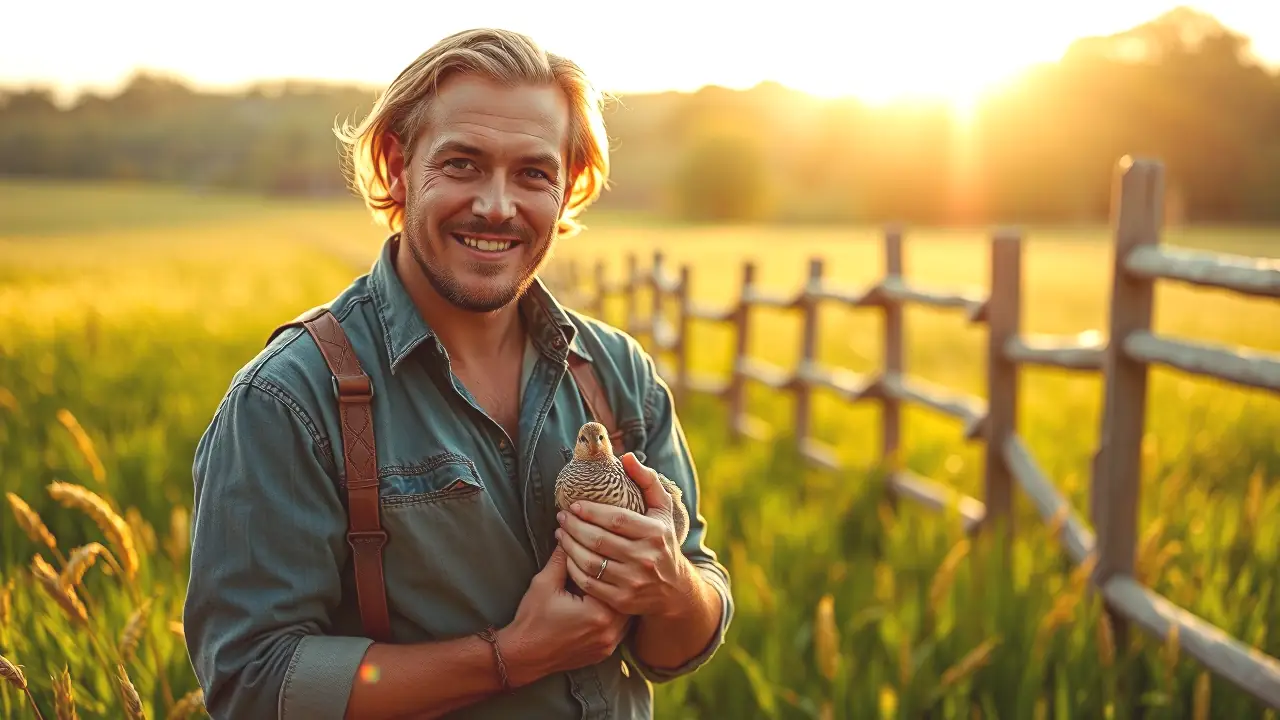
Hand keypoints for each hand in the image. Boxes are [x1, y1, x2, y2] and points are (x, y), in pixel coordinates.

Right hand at [497, 545, 629, 686]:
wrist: (523, 656)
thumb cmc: (532, 620)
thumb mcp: (545, 582)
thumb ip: (563, 557)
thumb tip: (571, 532)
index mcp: (598, 613)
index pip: (614, 579)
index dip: (608, 562)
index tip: (604, 551)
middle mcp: (609, 631)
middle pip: (625, 596)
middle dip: (617, 580)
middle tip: (613, 563)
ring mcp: (609, 644)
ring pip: (626, 614)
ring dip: (619, 597)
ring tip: (612, 581)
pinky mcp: (604, 652)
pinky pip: (620, 629)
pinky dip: (615, 615)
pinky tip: (607, 601)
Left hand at [555, 452, 694, 618]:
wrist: (674, 591)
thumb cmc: (664, 542)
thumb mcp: (663, 510)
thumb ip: (647, 481)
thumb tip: (627, 457)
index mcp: (655, 533)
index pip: (616, 519)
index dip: (591, 511)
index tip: (573, 505)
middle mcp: (646, 559)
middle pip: (599, 540)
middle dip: (574, 526)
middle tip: (561, 517)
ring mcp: (634, 582)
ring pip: (591, 562)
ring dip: (569, 546)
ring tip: (561, 533)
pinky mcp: (622, 601)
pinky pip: (589, 583)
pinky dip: (573, 568)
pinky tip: (566, 556)